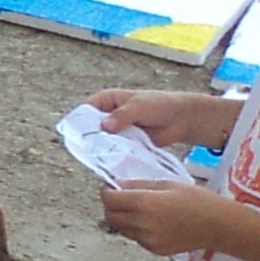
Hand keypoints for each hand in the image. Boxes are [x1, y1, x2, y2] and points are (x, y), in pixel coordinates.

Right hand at [89, 87, 234, 149]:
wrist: (180, 119)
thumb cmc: (159, 105)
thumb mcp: (139, 106)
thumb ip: (122, 115)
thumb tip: (105, 126)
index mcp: (104, 101)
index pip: (84, 111)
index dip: (80, 122)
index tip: (79, 135)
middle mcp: (105, 116)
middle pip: (89, 128)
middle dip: (90, 138)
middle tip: (92, 149)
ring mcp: (114, 131)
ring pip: (100, 141)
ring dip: (102, 148)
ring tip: (103, 156)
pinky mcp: (122, 144)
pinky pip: (113, 151)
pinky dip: (113, 155)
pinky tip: (113, 160)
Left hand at [98, 182, 232, 260]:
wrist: (220, 226)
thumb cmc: (198, 200)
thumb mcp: (168, 184)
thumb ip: (139, 185)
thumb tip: (116, 185)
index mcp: (144, 203)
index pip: (109, 199)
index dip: (107, 192)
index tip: (111, 187)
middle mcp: (142, 223)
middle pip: (110, 216)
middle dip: (111, 206)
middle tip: (121, 199)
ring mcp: (147, 240)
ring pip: (121, 229)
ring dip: (123, 219)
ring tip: (140, 211)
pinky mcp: (155, 250)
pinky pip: (136, 239)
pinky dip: (137, 230)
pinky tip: (153, 223)